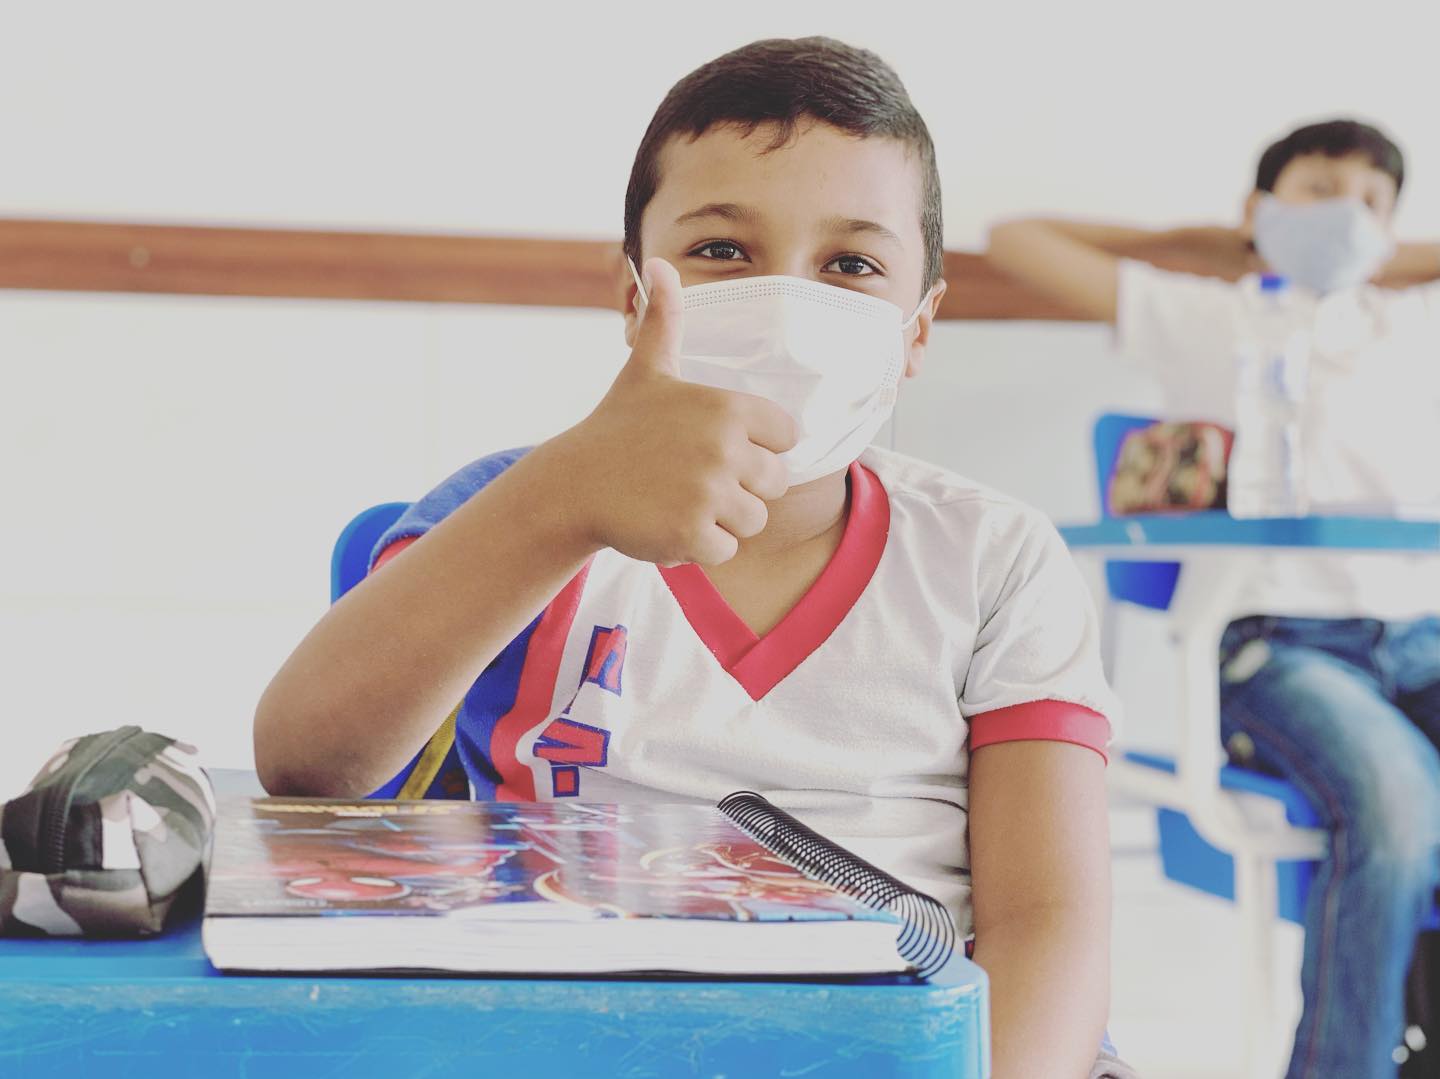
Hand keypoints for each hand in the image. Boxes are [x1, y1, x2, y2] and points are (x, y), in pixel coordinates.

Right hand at [547, 258, 796, 566]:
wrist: (572, 485)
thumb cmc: (617, 428)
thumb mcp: (646, 369)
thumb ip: (665, 319)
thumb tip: (657, 264)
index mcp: (727, 406)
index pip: (786, 438)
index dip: (756, 447)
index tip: (715, 446)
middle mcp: (724, 447)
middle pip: (774, 484)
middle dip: (739, 488)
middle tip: (690, 478)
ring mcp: (708, 493)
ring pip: (753, 521)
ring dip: (720, 520)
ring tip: (677, 500)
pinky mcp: (692, 534)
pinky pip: (725, 551)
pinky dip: (699, 547)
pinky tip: (666, 523)